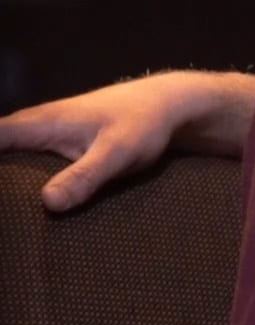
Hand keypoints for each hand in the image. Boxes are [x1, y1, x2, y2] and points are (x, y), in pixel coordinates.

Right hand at [0, 73, 203, 210]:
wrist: (167, 104)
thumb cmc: (143, 124)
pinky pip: (22, 157)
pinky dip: (15, 174)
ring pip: (6, 154)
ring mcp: (44, 133)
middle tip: (0, 219)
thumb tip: (48, 203)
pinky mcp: (56, 143)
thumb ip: (85, 177)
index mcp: (37, 125)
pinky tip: (18, 203)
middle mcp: (33, 126)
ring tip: (7, 219)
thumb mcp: (117, 153)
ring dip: (3, 176)